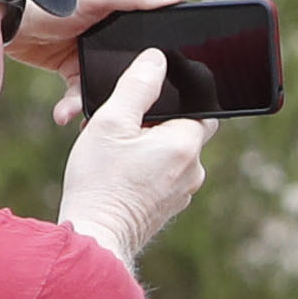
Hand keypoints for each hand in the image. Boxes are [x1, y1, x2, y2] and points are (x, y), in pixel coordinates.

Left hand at [22, 0, 189, 113]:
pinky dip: (73, 107)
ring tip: (96, 122)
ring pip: (109, 87)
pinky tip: (65, 116)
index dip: (168, 56)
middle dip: (137, 93)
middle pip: (137, 68)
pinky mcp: (71, 69)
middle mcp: (115, 33)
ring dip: (102, 106)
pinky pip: (80, 95)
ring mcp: (93, 53)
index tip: (181, 80)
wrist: (3, 10)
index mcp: (128, 9)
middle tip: (143, 116)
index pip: (159, 34)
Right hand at [58, 50, 210, 260]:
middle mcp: (193, 170)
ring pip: (170, 155)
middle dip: (154, 122)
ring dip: (146, 145)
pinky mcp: (167, 209)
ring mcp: (183, 193)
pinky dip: (143, 168)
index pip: (202, 107)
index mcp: (186, 144)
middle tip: (122, 124)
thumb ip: (136, 86)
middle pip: (182, 130)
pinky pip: (162, 177)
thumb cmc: (100, 181)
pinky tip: (116, 170)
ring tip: (113, 148)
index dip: (177, 97)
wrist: (95, 238)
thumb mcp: (111, 122)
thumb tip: (156, 60)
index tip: (150, 97)